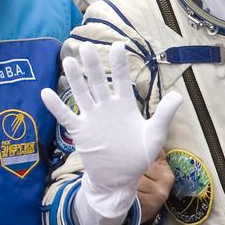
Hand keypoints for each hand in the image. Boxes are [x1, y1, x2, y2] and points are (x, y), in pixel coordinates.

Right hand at [41, 42, 182, 219]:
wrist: (119, 179)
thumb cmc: (137, 157)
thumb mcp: (154, 136)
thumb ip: (164, 115)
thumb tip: (178, 95)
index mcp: (125, 106)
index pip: (121, 80)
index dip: (119, 63)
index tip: (117, 46)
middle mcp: (106, 107)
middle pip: (97, 81)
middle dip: (92, 64)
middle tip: (86, 45)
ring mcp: (92, 118)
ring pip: (81, 94)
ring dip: (74, 79)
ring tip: (68, 61)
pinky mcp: (80, 131)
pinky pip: (66, 116)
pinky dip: (56, 106)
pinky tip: (46, 93)